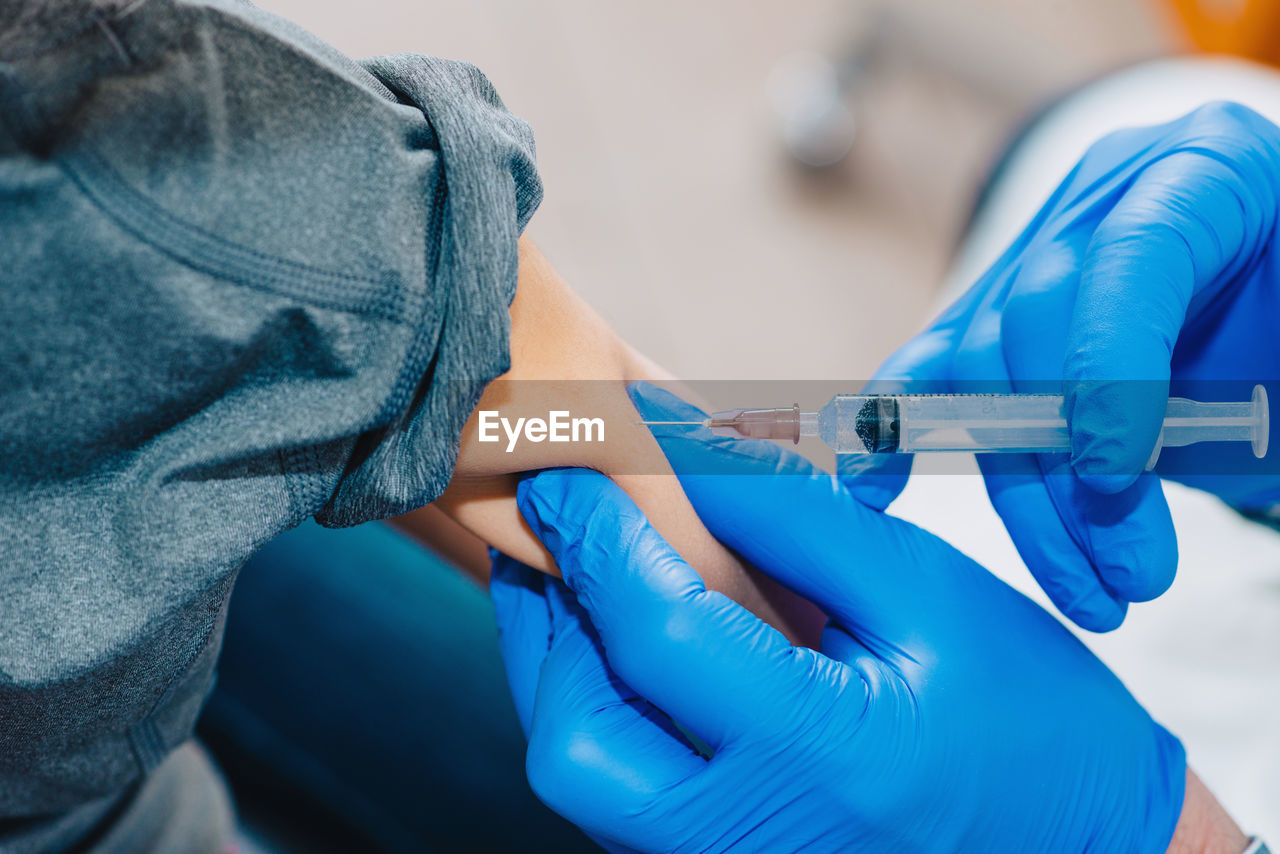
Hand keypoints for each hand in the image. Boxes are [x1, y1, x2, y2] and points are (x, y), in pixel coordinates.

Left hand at [489, 383, 1185, 852]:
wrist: (1087, 850)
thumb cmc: (1027, 714)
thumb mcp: (923, 588)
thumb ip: (794, 518)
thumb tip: (680, 447)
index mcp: (817, 757)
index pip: (656, 636)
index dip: (597, 538)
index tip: (562, 468)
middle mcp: (747, 844)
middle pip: (575, 744)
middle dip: (549, 629)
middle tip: (557, 532)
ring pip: (580, 780)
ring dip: (559, 669)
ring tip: (573, 572)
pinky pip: (618, 801)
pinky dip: (597, 713)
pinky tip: (617, 645)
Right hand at [843, 101, 1279, 630]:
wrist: (1279, 310)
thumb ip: (1268, 380)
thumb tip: (1133, 464)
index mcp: (1205, 169)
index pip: (1131, 252)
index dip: (1109, 363)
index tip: (1114, 473)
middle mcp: (1106, 196)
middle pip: (1035, 326)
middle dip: (1072, 470)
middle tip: (1135, 581)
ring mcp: (1039, 253)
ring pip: (984, 376)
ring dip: (1029, 500)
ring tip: (1094, 595)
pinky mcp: (995, 313)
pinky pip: (932, 370)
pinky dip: (899, 431)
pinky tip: (874, 490)